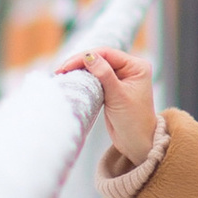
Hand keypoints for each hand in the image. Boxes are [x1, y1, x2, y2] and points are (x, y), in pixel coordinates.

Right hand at [58, 41, 157, 163]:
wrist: (137, 143)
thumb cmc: (134, 121)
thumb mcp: (118, 96)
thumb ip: (104, 74)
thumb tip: (89, 56)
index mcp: (136, 66)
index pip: (107, 54)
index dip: (85, 57)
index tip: (67, 65)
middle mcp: (130, 69)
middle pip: (100, 58)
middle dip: (80, 62)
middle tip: (60, 70)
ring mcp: (120, 78)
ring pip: (96, 67)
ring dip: (80, 70)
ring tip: (62, 74)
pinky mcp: (112, 88)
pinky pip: (95, 78)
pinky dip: (83, 79)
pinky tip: (72, 80)